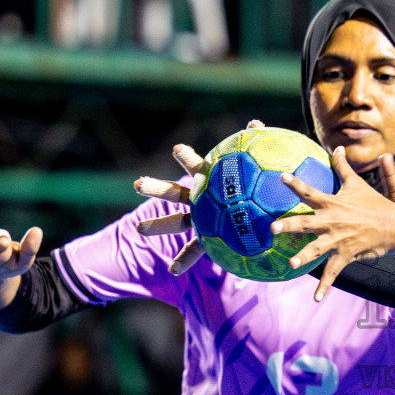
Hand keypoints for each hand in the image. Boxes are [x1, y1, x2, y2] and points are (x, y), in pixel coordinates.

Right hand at [133, 120, 262, 275]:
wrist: (257, 217)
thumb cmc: (255, 193)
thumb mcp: (257, 170)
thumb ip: (256, 148)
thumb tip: (256, 123)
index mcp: (208, 184)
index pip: (197, 167)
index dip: (188, 159)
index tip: (178, 149)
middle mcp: (199, 201)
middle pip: (175, 191)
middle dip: (157, 187)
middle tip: (138, 184)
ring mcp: (199, 219)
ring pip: (175, 221)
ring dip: (157, 223)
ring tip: (140, 228)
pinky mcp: (206, 240)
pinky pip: (192, 251)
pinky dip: (182, 259)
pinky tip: (172, 271)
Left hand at [271, 147, 394, 301]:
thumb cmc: (374, 203)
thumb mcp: (357, 184)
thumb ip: (343, 166)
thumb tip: (337, 146)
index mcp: (333, 204)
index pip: (311, 192)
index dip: (296, 184)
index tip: (281, 177)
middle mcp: (332, 222)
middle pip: (306, 223)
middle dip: (289, 226)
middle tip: (272, 228)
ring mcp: (338, 240)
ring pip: (317, 249)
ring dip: (303, 257)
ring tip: (289, 264)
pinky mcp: (346, 255)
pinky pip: (333, 272)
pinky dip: (325, 286)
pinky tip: (316, 298)